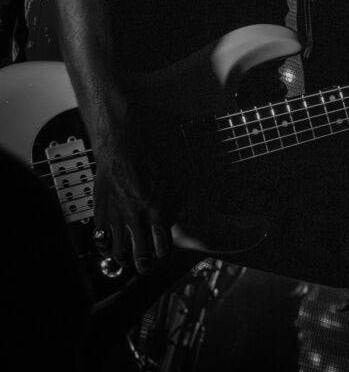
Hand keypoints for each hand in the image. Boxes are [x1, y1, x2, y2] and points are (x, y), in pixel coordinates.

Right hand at [92, 146, 171, 275]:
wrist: (123, 143)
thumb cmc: (152, 155)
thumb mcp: (175, 177)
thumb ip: (177, 200)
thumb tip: (184, 213)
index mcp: (158, 210)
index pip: (163, 248)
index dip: (163, 256)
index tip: (162, 256)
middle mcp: (138, 218)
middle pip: (142, 257)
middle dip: (145, 267)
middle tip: (146, 269)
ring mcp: (117, 217)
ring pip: (120, 253)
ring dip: (125, 260)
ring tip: (127, 260)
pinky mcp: (101, 212)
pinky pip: (101, 241)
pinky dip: (105, 249)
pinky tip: (109, 248)